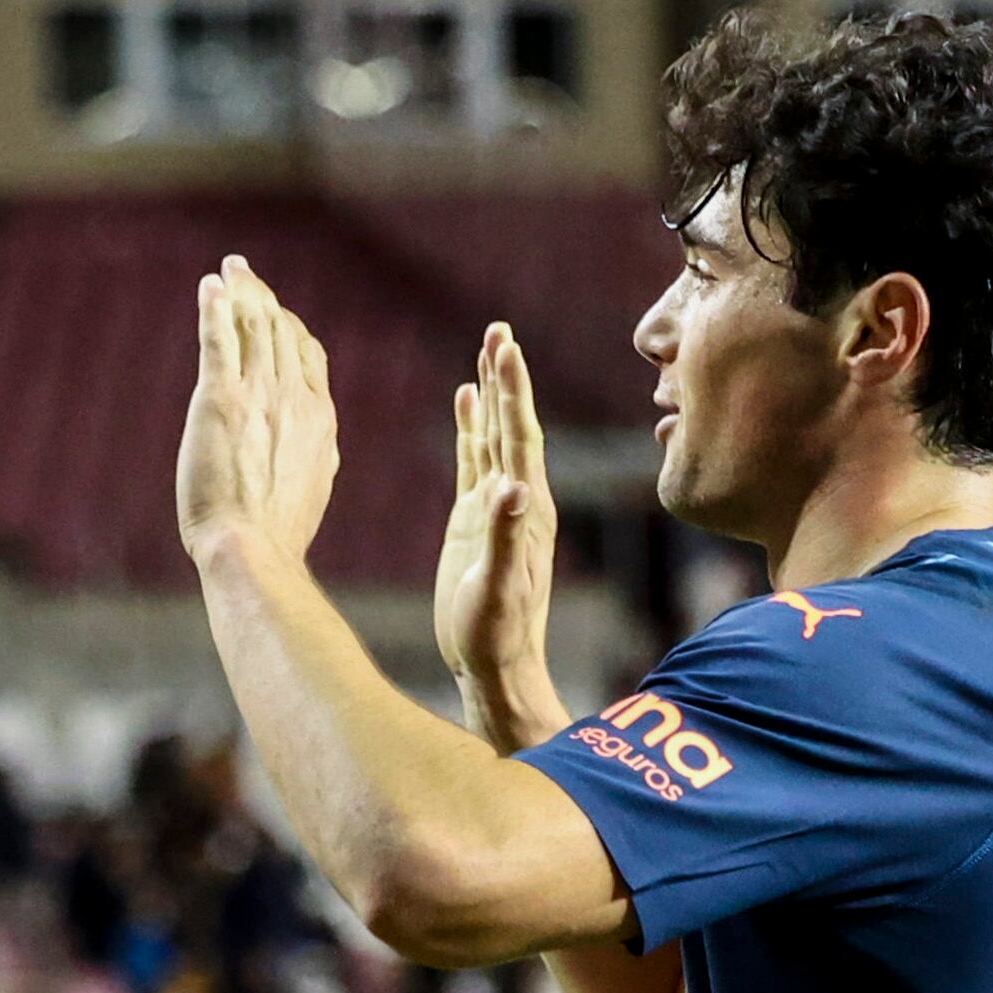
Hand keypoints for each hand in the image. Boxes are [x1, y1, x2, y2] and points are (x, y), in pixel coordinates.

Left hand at [177, 256, 338, 567]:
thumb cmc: (277, 532)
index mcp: (319, 416)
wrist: (254, 549)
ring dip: (241, 289)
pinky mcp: (220, 399)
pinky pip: (219, 339)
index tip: (272, 312)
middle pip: (280, 329)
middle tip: (242, 271)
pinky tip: (211, 287)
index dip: (289, 326)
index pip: (307, 352)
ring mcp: (259, 395)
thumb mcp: (312, 484)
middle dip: (262, 296)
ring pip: (253, 325)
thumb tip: (322, 445)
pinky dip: (216, 309)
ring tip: (230, 269)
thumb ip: (314, 452)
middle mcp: (294, 396)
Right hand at [436, 322, 557, 696]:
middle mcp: (517, 498)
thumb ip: (504, 537)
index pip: (520, 436)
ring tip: (486, 349)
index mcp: (527, 507)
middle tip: (499, 329)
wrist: (495, 663)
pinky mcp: (474, 518)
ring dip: (490, 393)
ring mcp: (495, 506)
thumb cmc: (497, 632)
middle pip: (511, 424)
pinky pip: (473, 460)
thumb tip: (509, 487)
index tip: (505, 347)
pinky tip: (464, 403)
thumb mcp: (498, 587)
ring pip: (492, 436)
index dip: (511, 392)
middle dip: (504, 377)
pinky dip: (469, 427)